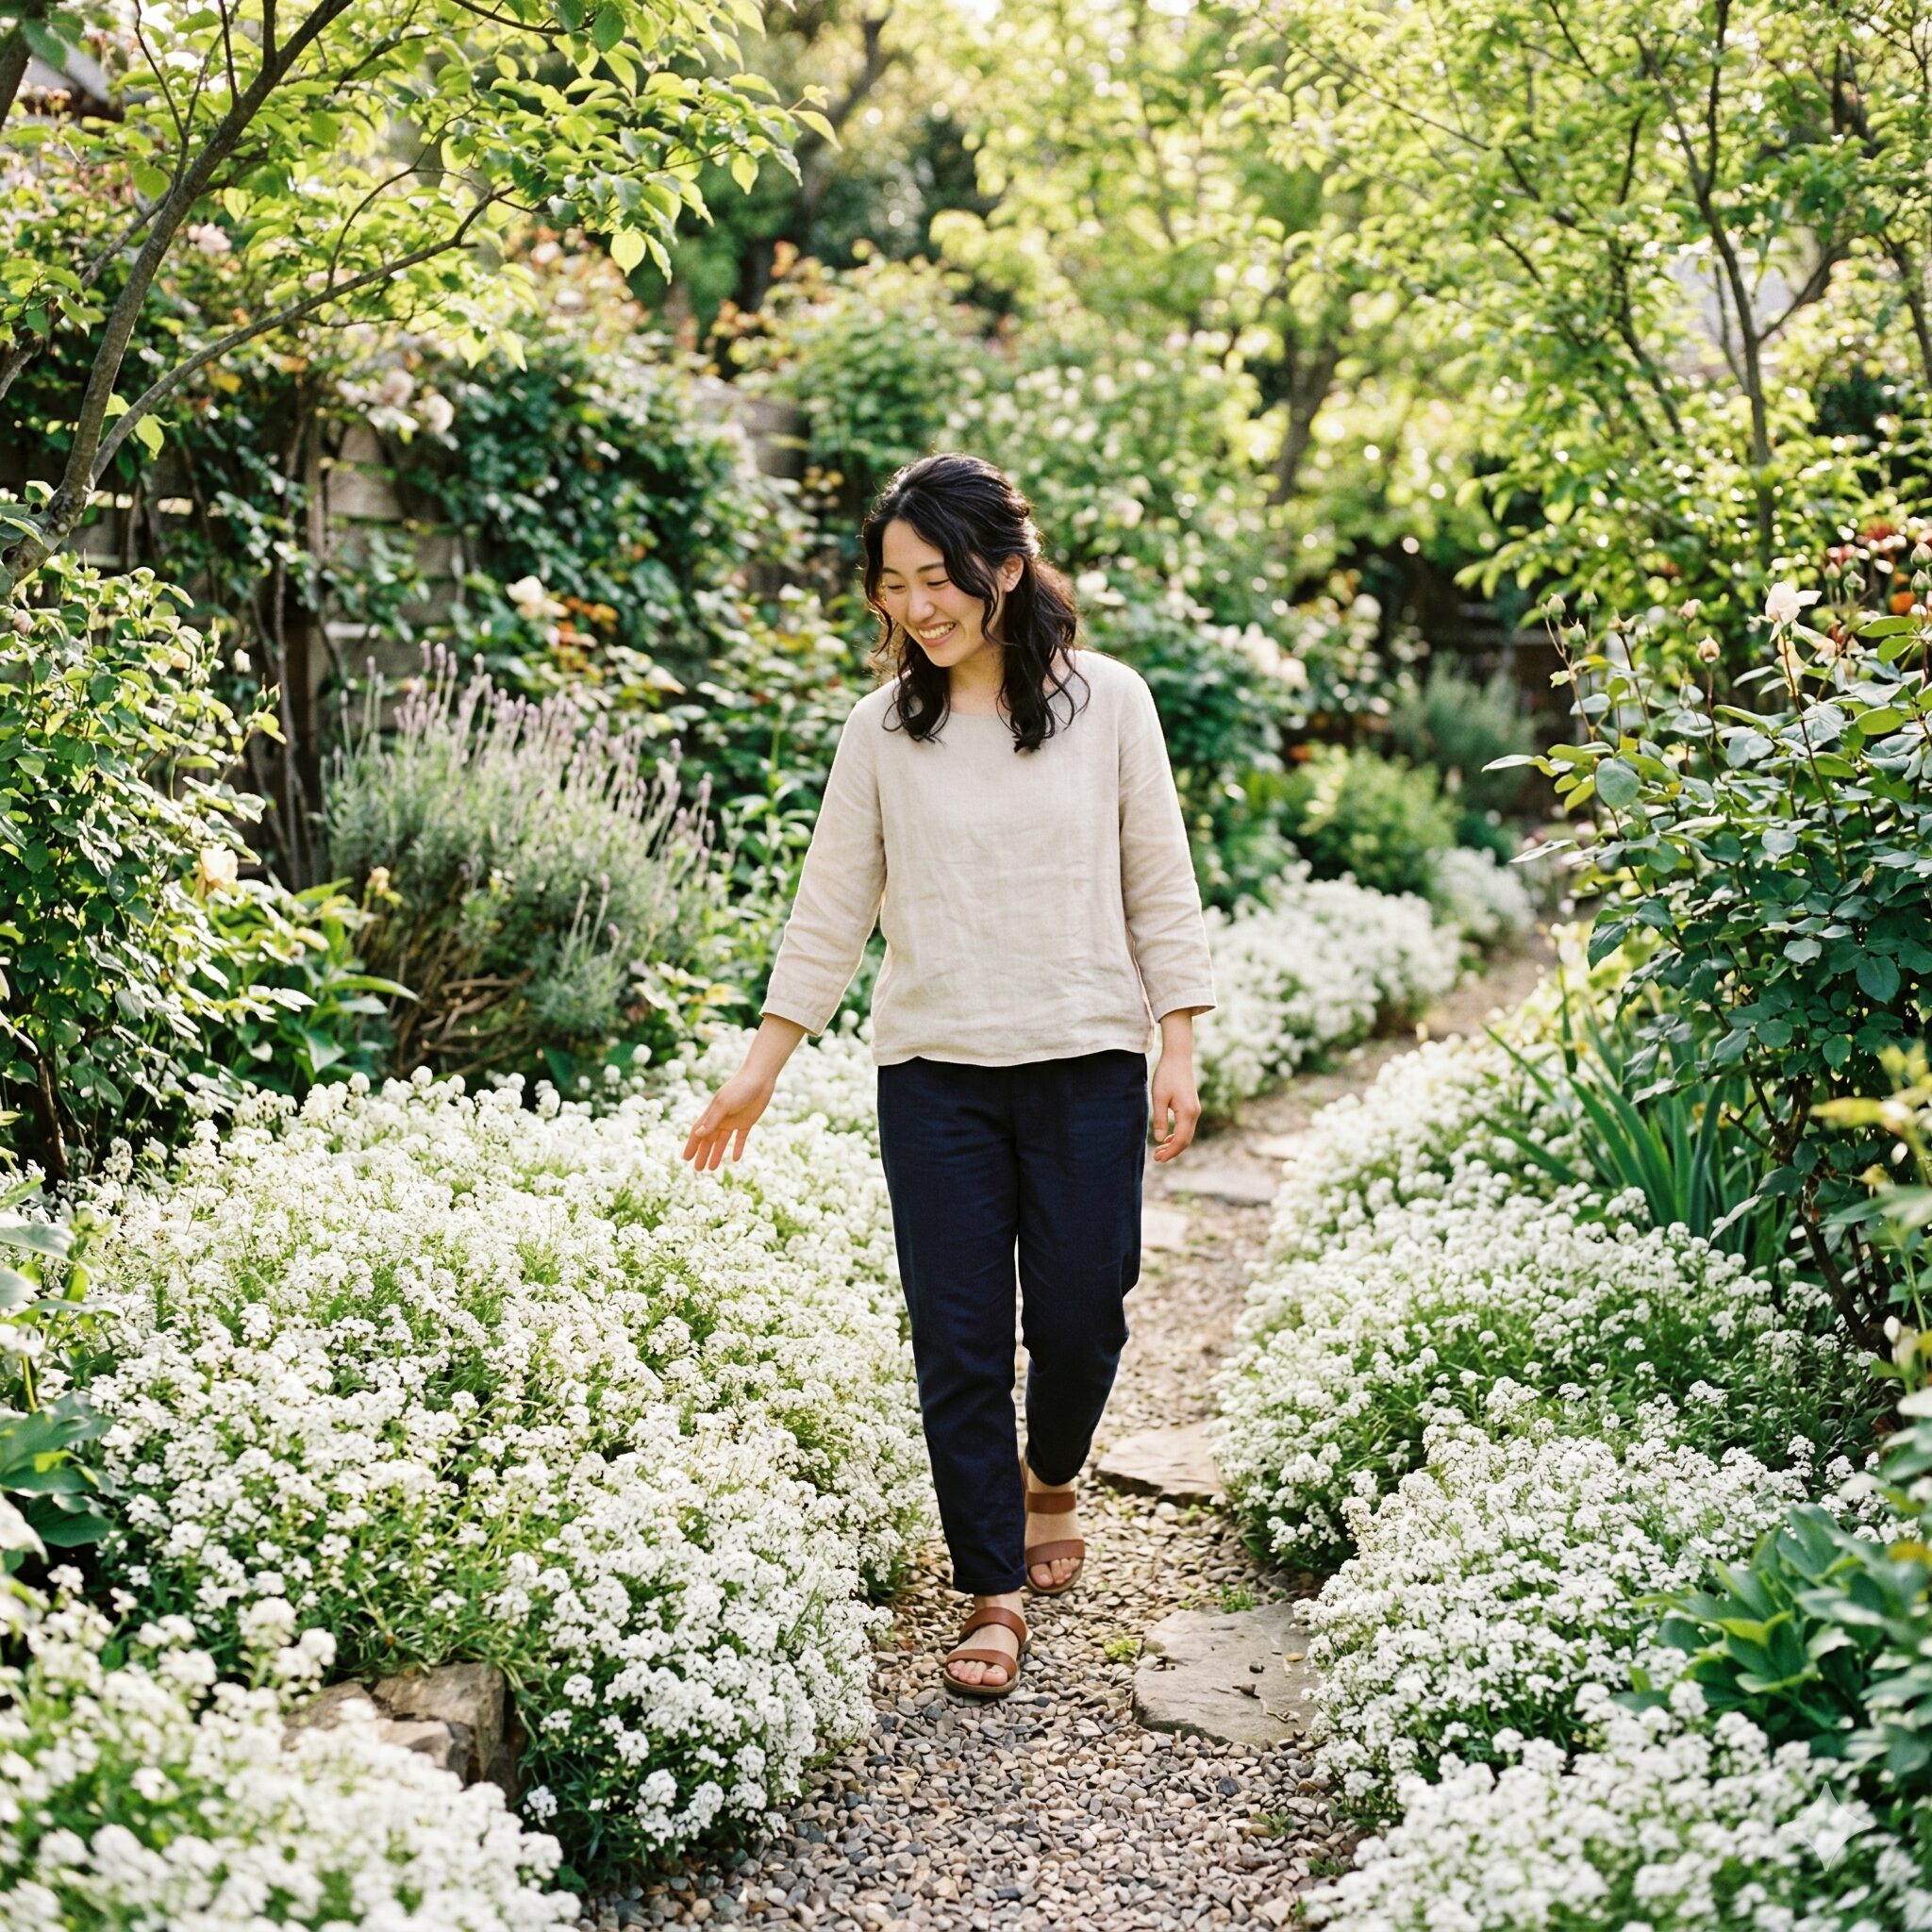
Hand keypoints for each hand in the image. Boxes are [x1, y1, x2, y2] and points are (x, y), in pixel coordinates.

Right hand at [681, 1066, 776, 1169]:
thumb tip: (697, 1134)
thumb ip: (712, 1120)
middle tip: (698, 1170)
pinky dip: (737, 1148)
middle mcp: (721, 1118)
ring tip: (712, 1168)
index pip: (698, 1132)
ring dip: (717, 1154)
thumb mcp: (724, 1105)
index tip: (685, 1159)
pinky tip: (735, 1159)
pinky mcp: (747, 1121)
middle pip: (709, 1140)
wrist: (760, 1078)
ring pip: (722, 1141)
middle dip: (702, 1154)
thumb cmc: (740, 1088)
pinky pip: (740, 1138)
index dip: (691, 1145)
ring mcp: (733, 1120)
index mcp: (712, 1114)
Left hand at [1149, 1048, 1200, 1162]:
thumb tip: (1159, 1140)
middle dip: (1172, 1151)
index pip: (1181, 1140)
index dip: (1170, 1152)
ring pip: (1187, 1134)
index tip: (1158, 1159)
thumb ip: (1160, 1119)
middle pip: (1186, 1140)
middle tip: (1156, 1158)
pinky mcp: (1192, 1106)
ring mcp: (1195, 1110)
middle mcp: (1195, 1113)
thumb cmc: (1166, 1075)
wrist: (1178, 1058)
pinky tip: (1166, 1138)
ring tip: (1159, 1150)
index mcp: (1187, 1113)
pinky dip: (1177, 1135)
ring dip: (1174, 1144)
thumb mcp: (1158, 1097)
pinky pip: (1187, 1127)